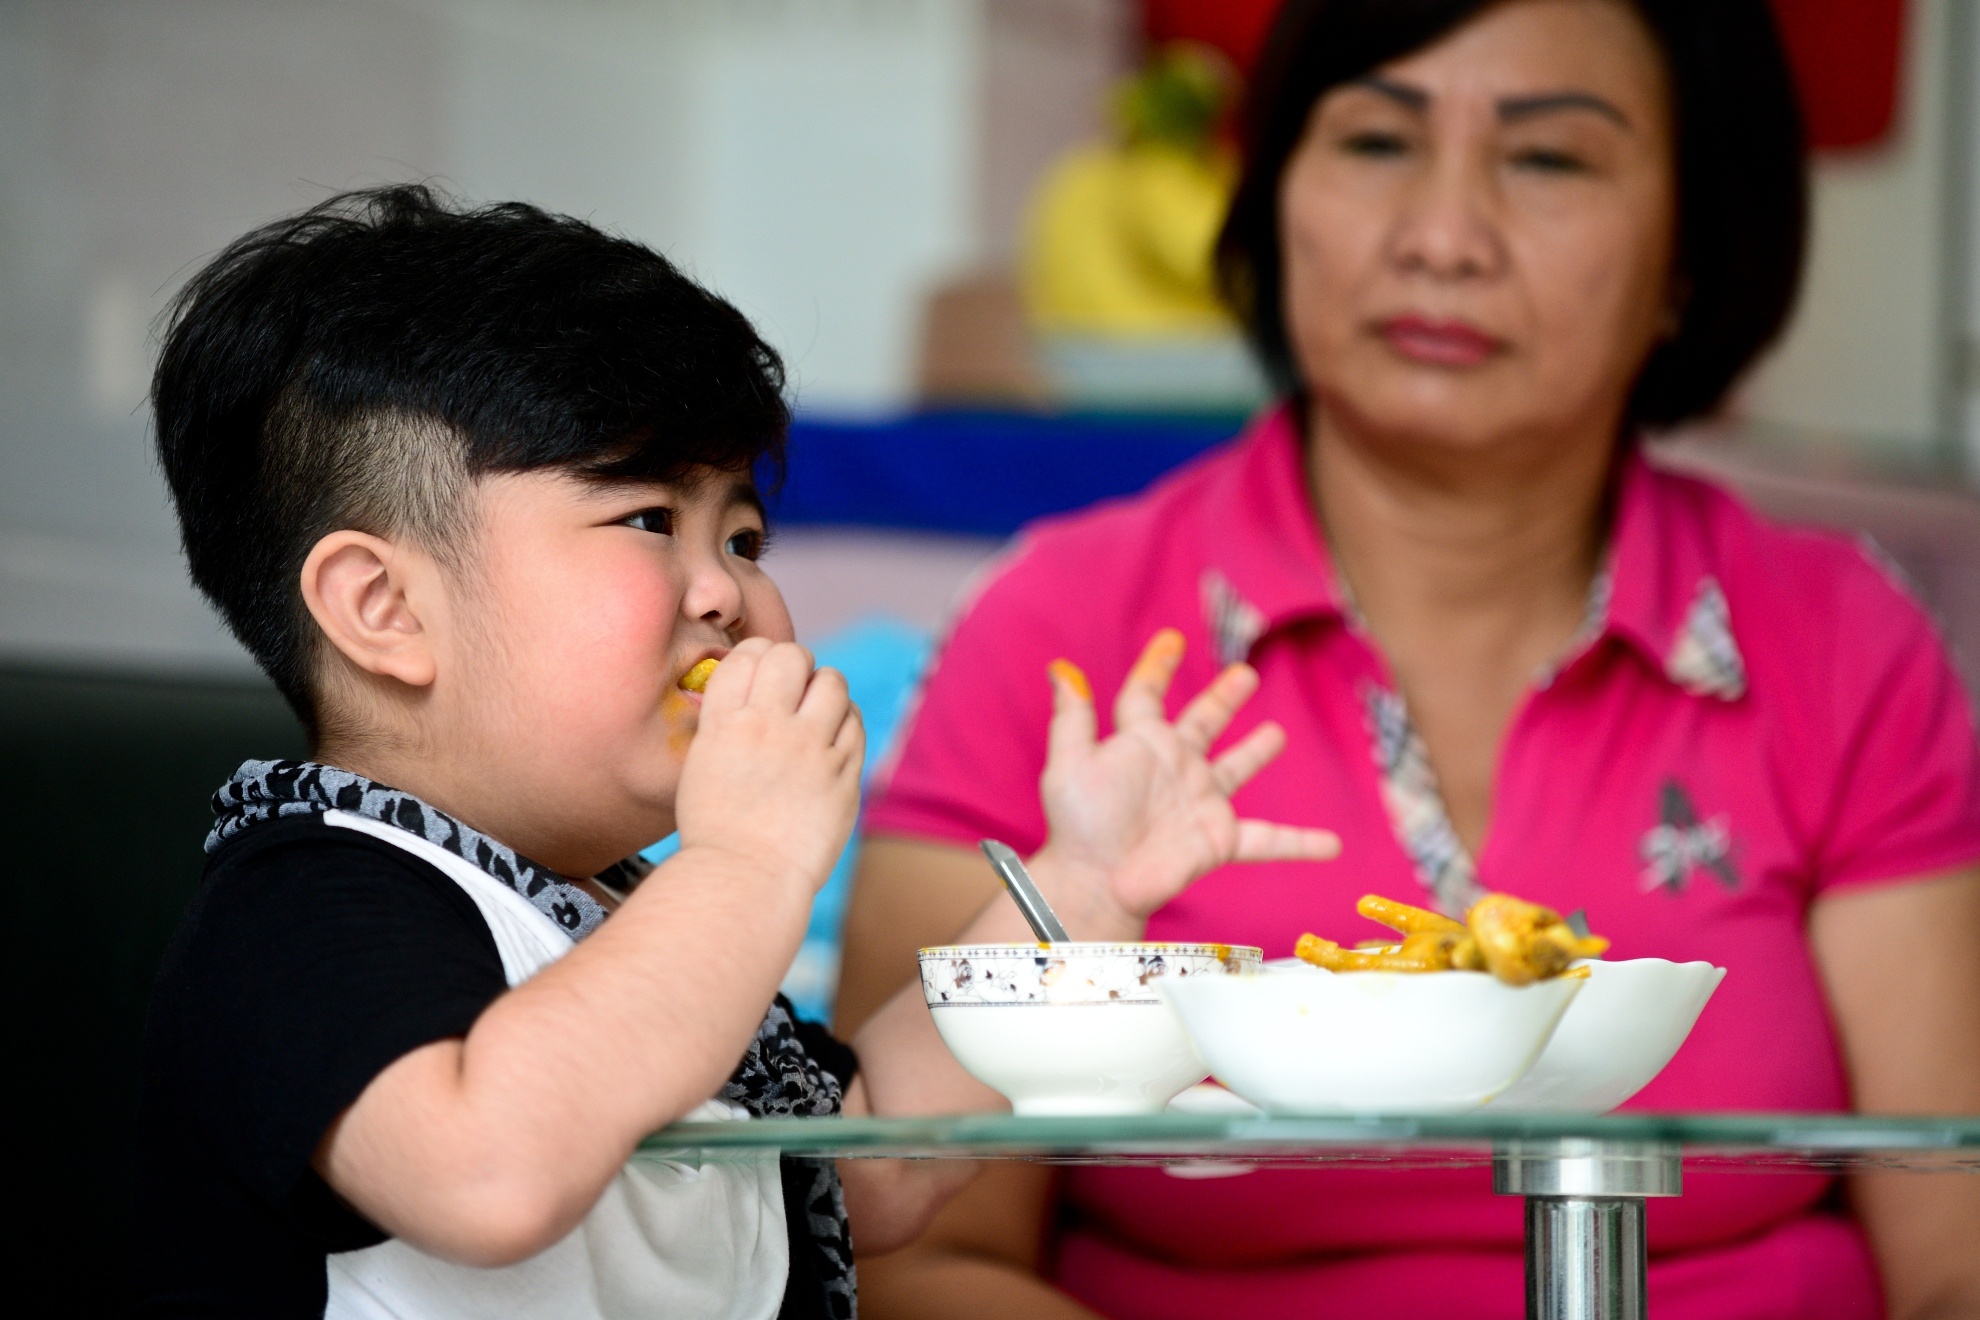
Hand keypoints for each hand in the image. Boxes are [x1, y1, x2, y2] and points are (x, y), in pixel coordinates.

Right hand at [674, 638, 864, 893]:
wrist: (745, 880)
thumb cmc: (716, 832)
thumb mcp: (702, 765)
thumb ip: (727, 725)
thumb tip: (753, 694)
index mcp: (725, 725)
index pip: (746, 655)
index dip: (756, 656)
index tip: (762, 672)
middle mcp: (768, 728)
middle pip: (791, 655)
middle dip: (795, 664)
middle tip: (794, 688)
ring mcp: (810, 750)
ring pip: (832, 682)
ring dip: (826, 688)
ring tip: (819, 709)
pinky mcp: (843, 774)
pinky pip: (855, 723)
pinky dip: (846, 720)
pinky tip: (835, 736)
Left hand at [1037, 629, 1338, 921]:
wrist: (1097, 880)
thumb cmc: (1079, 823)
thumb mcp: (1070, 762)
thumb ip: (1073, 716)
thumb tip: (1060, 668)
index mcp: (1141, 743)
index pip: (1147, 695)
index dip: (1156, 667)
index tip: (1171, 640)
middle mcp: (1175, 767)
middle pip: (1203, 722)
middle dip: (1223, 698)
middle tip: (1245, 674)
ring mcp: (1200, 802)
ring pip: (1236, 770)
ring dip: (1256, 753)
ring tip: (1276, 735)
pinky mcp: (1219, 839)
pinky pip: (1269, 839)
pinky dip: (1301, 843)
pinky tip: (1332, 844)